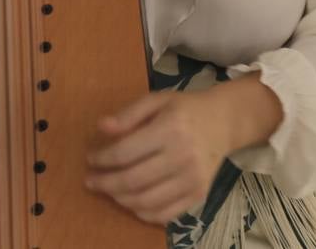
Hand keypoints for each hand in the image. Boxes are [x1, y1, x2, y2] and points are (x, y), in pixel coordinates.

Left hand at [86, 91, 230, 224]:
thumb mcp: (157, 101)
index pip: (125, 152)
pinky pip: (164, 215)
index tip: (91, 158)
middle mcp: (183, 156)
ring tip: (110, 190)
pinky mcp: (198, 195)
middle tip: (92, 180)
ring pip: (145, 202)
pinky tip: (132, 202)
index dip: (102, 159)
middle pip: (132, 181)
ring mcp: (192, 179)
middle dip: (104, 183)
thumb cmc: (185, 109)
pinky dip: (143, 213)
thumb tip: (102, 128)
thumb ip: (129, 114)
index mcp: (171, 128)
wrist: (224, 122)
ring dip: (120, 199)